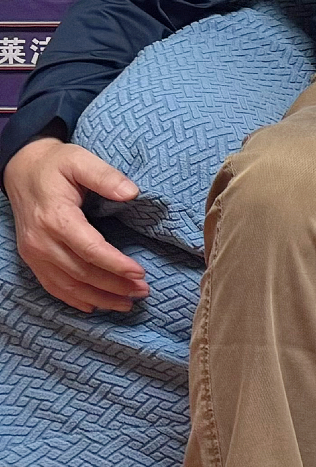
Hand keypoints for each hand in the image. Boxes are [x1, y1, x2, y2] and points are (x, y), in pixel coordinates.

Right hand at [3, 137, 148, 312]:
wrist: (21, 169)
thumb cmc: (56, 164)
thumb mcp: (81, 160)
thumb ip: (106, 176)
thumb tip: (132, 192)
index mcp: (56, 217)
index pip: (89, 249)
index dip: (116, 264)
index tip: (140, 273)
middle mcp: (41, 241)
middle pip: (81, 272)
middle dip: (114, 285)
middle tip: (143, 292)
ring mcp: (34, 252)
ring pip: (67, 285)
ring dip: (98, 297)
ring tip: (127, 303)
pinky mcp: (32, 258)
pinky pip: (52, 285)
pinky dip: (74, 299)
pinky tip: (95, 306)